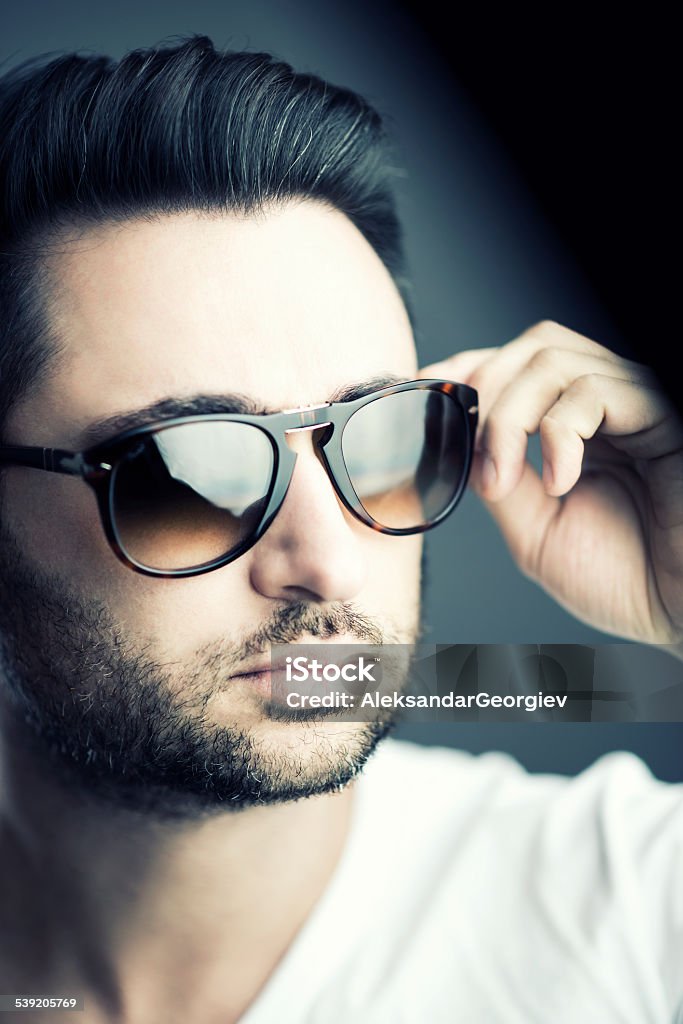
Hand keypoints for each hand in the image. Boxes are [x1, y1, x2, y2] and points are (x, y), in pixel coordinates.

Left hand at [418, 321, 682, 647]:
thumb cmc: (624, 579)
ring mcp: (636, 406)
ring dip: (508, 419)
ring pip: (553, 361)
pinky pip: (595, 392)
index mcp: (579, 427)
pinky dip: (558, 434)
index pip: (518, 364)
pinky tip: (560, 482)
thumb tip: (460, 444)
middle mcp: (609, 406)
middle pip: (532, 348)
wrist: (679, 612)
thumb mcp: (535, 531)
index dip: (468, 366)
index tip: (426, 388)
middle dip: (483, 394)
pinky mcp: (662, 417)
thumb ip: (500, 482)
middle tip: (473, 456)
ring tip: (505, 479)